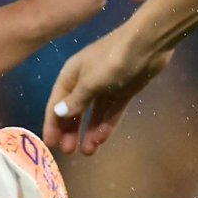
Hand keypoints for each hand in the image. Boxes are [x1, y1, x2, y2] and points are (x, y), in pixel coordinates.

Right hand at [45, 18, 173, 154]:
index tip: (50, 143)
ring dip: (88, 131)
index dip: (52, 123)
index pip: (57, 103)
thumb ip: (75, 100)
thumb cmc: (112, 61)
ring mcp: (105, 87)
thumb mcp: (90, 82)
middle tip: (68, 151)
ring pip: (93, 113)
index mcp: (72, 75)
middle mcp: (85, 81)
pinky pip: (111, 111)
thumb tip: (58, 113)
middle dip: (70, 130)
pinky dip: (106, 124)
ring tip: (87, 151)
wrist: (147, 46)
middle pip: (74, 109)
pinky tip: (102, 139)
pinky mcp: (123, 91)